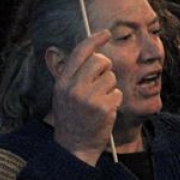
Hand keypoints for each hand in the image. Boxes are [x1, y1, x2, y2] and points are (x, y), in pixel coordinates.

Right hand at [50, 31, 120, 165]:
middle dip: (105, 68)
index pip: (80, 52)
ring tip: (99, 101)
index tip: (106, 33)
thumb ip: (74, 74)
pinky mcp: (104, 108)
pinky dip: (114, 101)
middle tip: (101, 81)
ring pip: (111, 77)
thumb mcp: (63, 94)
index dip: (94, 40)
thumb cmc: (71, 118)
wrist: (74, 146)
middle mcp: (74, 88)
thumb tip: (92, 51)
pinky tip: (105, 111)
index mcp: (62, 82)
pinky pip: (117, 93)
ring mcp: (89, 98)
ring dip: (109, 88)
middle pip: (100, 61)